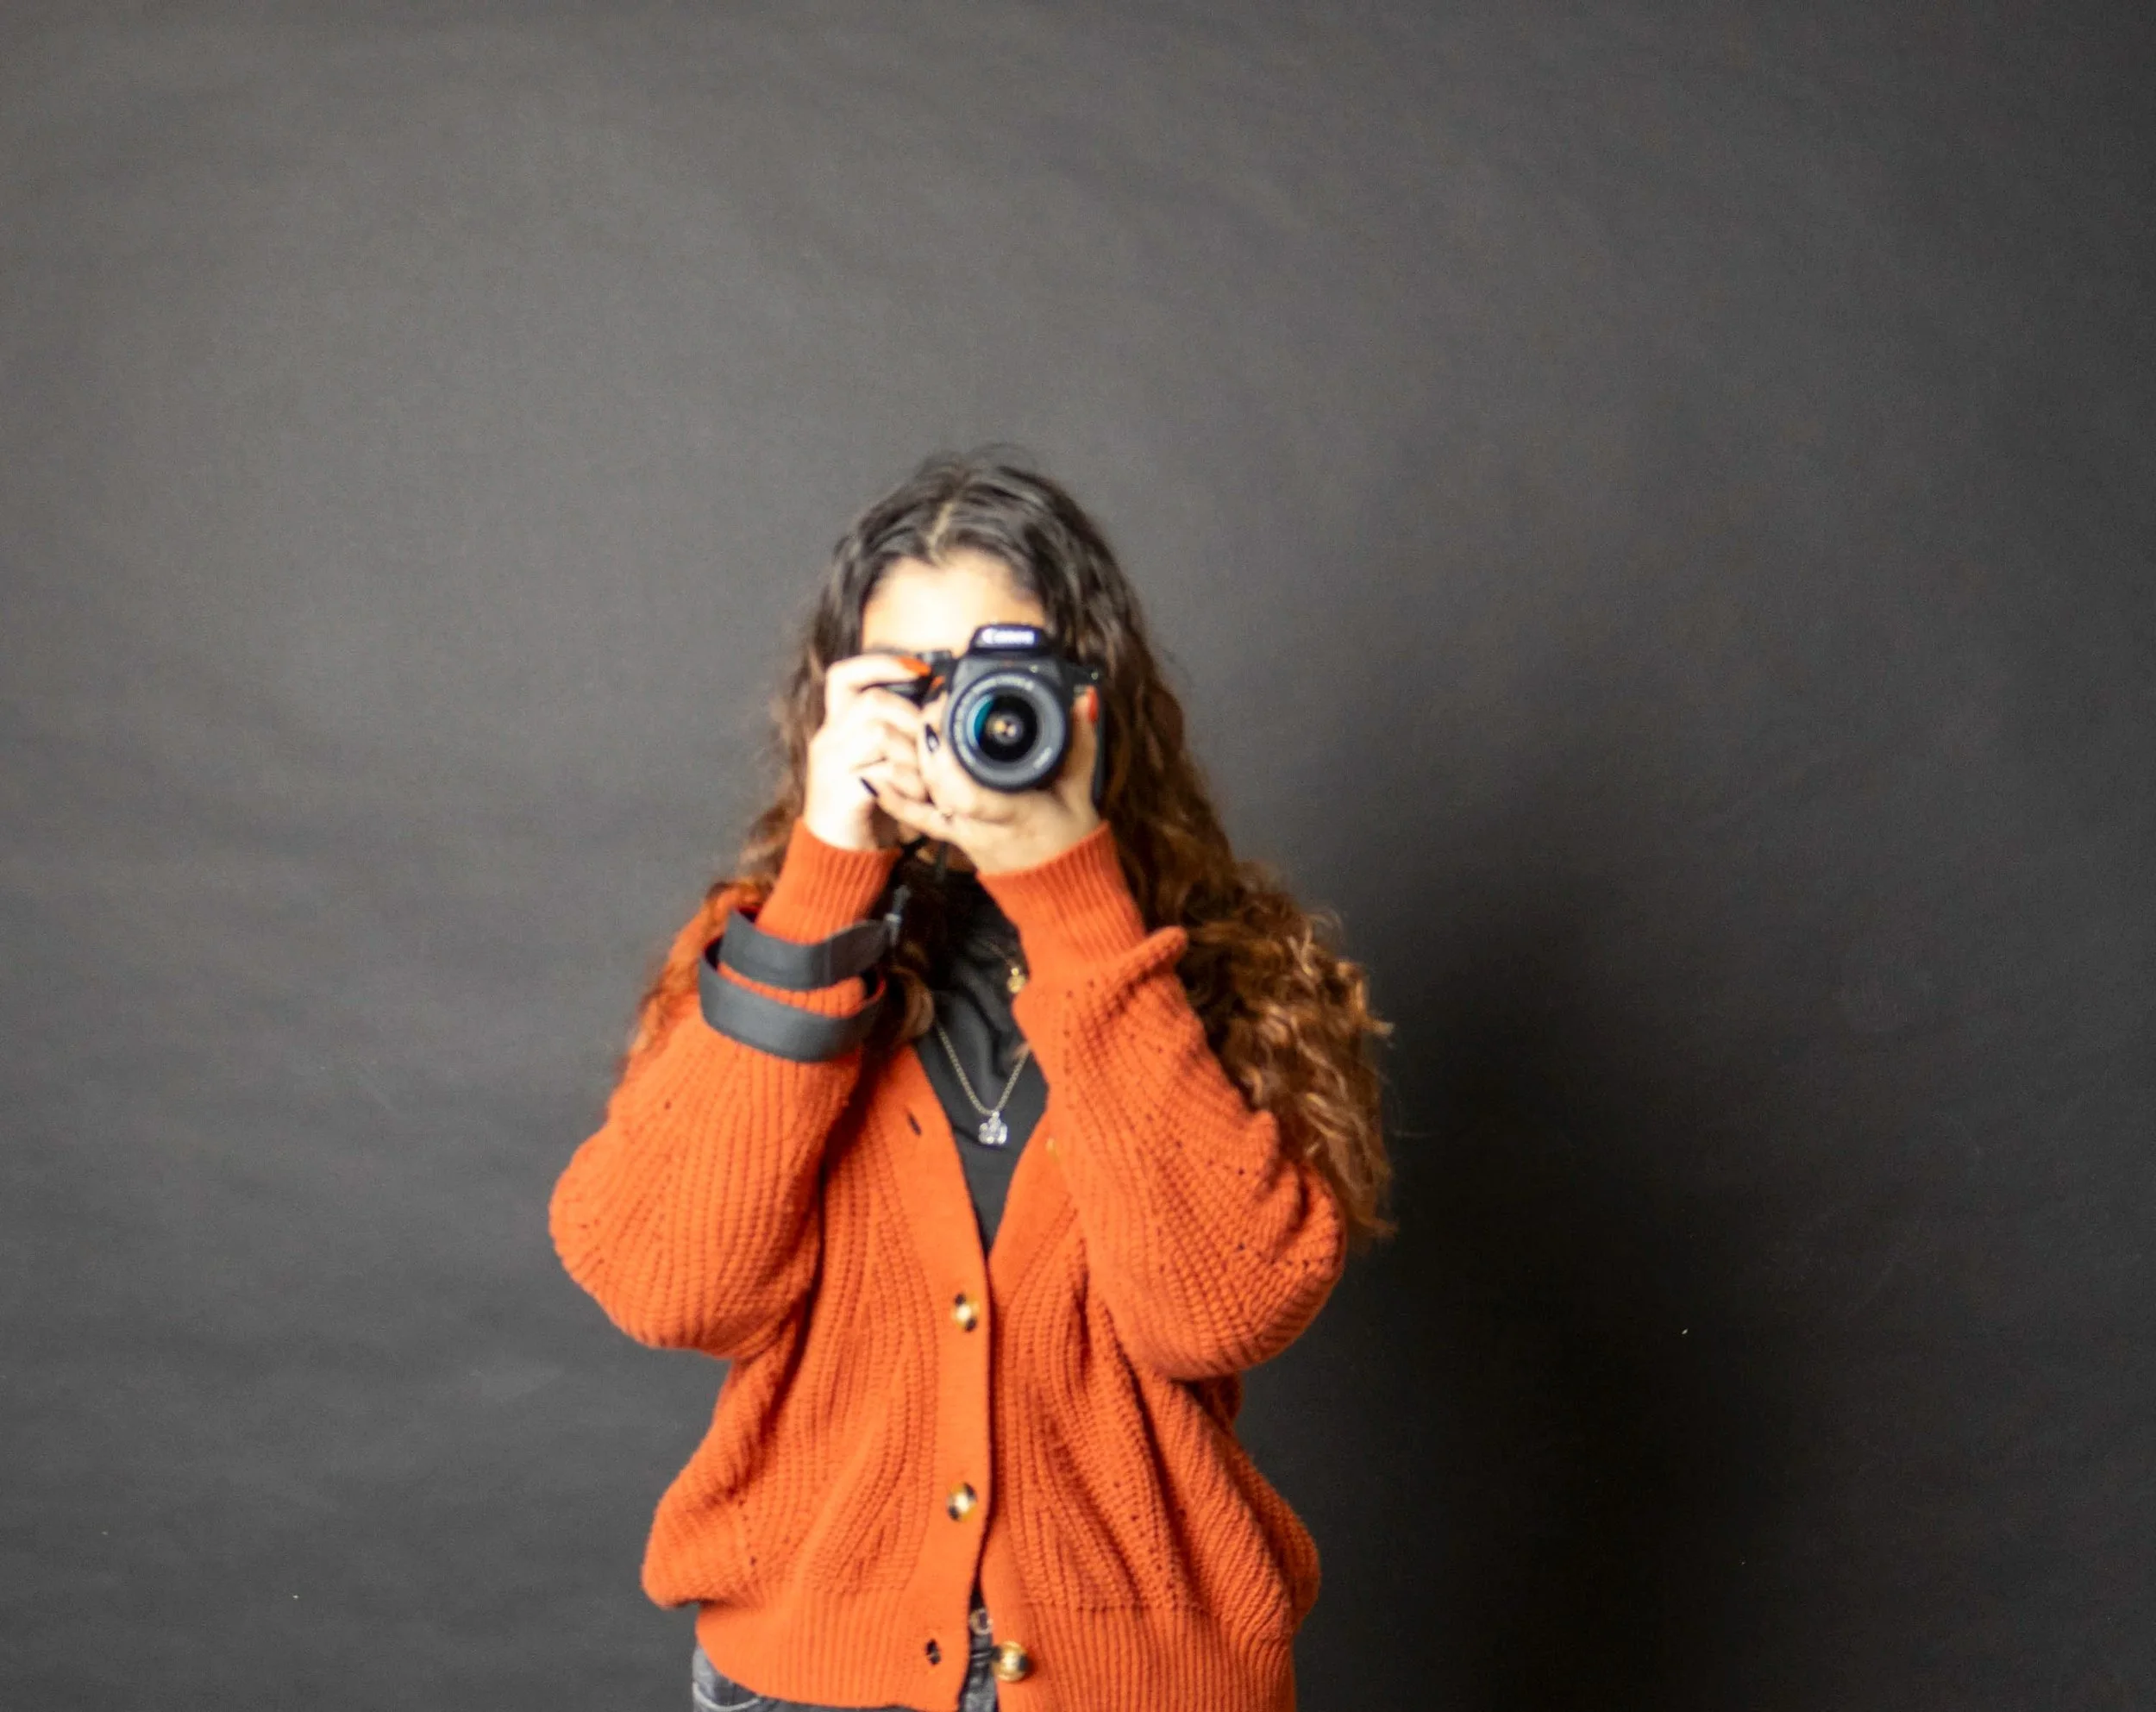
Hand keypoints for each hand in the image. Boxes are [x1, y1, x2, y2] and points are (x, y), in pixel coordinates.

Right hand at [799, 652, 933, 852]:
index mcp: (836, 728)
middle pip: (872, 701)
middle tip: (931, 748)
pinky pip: (881, 771)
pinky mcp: (839, 792)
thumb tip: (938, 709)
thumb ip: (900, 737)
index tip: (917, 669)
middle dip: (913, 718)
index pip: (844, 677)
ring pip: (878, 732)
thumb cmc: (868, 811)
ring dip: (913, 755)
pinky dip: (908, 782)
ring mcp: (830, 765)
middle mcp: (828, 740)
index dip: (879, 664)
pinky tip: (917, 797)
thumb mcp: (883, 767)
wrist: (839, 858)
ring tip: (925, 781)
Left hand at [874, 682, 1104, 874]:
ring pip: (926, 797)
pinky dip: (897, 799)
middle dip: (926, 742)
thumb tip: (1080, 702)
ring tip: (896, 725)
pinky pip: (920, 819)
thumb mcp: (1080, 792)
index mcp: (1012, 812)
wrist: (1059, 890)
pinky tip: (875, 778)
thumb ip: (1079, 744)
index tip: (939, 717)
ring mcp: (964, 832)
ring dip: (909, 762)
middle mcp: (980, 824)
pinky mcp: (955, 836)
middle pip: (939, 784)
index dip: (946, 754)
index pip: (968, 788)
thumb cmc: (1070, 842)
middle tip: (923, 705)